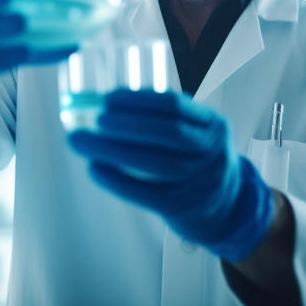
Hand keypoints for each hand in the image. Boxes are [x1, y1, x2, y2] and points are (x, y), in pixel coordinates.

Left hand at [68, 89, 272, 261]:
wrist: (223, 206)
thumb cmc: (194, 160)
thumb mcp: (193, 132)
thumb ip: (161, 118)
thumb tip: (106, 103)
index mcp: (212, 125)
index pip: (174, 105)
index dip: (138, 100)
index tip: (108, 98)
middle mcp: (211, 152)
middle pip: (167, 133)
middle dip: (126, 124)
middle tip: (94, 120)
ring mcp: (200, 181)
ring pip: (155, 164)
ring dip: (113, 150)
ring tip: (82, 142)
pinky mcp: (183, 206)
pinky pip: (146, 194)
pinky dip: (116, 181)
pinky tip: (94, 168)